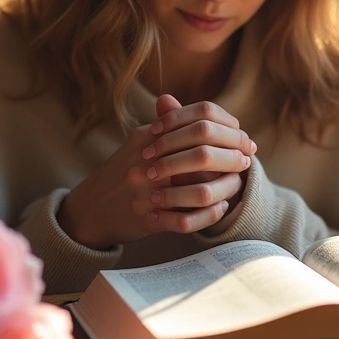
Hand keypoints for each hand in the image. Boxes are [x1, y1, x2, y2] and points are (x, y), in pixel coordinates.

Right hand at [57, 95, 255, 249]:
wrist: (91, 207)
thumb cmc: (126, 171)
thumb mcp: (142, 142)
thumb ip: (171, 126)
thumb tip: (212, 119)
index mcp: (149, 136)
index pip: (198, 120)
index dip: (227, 128)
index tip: (243, 137)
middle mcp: (147, 161)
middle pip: (204, 153)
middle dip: (232, 157)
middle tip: (247, 159)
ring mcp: (147, 191)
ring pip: (200, 190)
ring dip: (226, 187)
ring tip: (237, 184)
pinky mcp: (147, 218)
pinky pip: (186, 220)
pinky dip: (209, 214)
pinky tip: (220, 208)